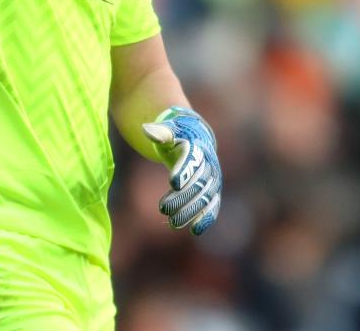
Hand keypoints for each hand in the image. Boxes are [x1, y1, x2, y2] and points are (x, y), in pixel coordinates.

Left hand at [142, 106, 221, 235]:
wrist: (197, 138)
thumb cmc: (177, 135)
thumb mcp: (168, 130)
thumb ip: (160, 132)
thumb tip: (147, 130)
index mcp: (197, 147)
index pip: (192, 160)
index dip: (184, 171)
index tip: (173, 183)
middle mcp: (209, 164)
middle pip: (198, 183)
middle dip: (182, 197)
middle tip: (163, 209)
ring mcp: (213, 179)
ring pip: (205, 198)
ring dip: (191, 211)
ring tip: (173, 223)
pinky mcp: (213, 192)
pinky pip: (212, 206)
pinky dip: (206, 218)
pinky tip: (196, 230)